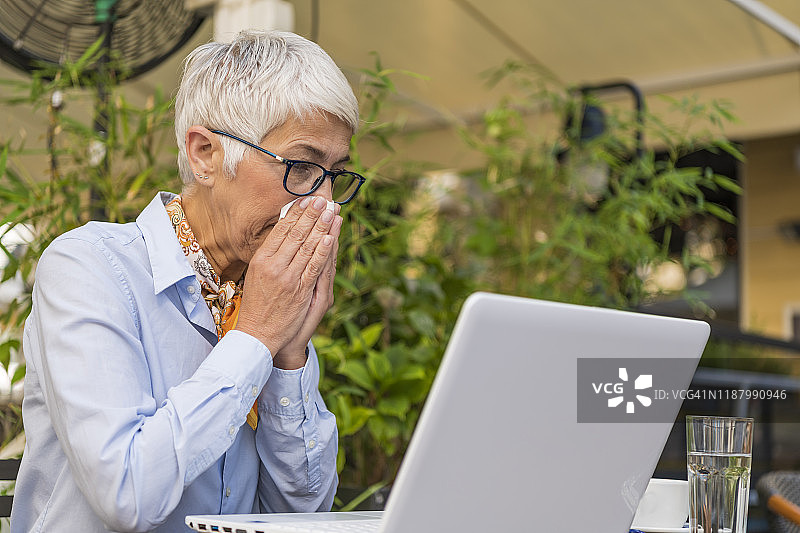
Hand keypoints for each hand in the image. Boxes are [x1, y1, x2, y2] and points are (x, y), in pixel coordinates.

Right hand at [234, 196, 338, 366]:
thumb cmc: (258, 305)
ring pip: (307, 247)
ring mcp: (288, 278)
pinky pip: (314, 267)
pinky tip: (330, 237)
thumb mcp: (257, 275)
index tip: (307, 200)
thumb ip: (270, 256)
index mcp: (262, 259)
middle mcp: (274, 266)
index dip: (296, 213)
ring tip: (330, 211)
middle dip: (311, 214)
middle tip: (322, 199)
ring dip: (321, 227)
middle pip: (296, 234)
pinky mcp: (301, 291)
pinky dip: (322, 251)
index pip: (282, 230)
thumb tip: (283, 235)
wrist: (257, 334)